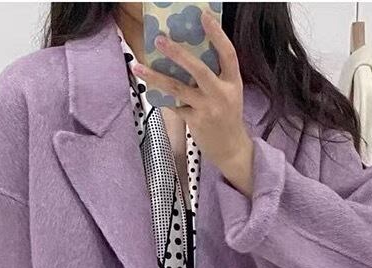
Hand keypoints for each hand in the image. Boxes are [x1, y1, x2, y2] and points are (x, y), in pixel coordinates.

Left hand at [132, 11, 254, 195]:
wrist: (231, 148)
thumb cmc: (227, 115)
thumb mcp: (229, 92)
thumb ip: (215, 75)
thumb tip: (189, 52)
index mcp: (233, 82)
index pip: (228, 54)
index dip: (217, 34)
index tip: (203, 16)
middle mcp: (221, 94)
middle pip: (199, 69)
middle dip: (178, 53)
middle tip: (160, 39)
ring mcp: (207, 109)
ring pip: (178, 89)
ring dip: (156, 77)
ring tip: (138, 67)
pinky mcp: (195, 122)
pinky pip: (174, 105)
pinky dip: (161, 97)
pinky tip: (149, 89)